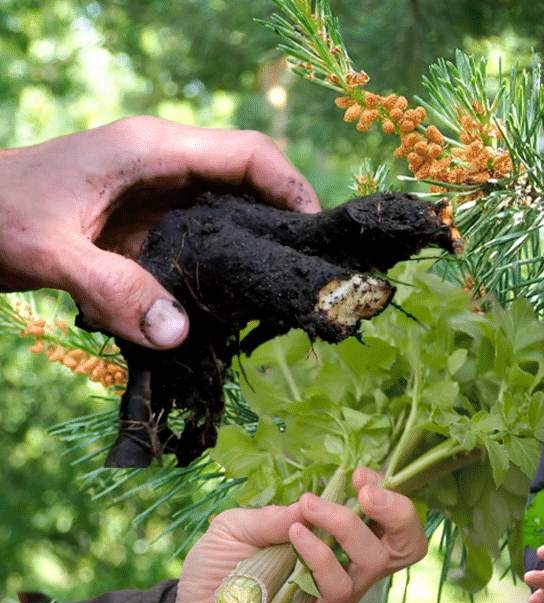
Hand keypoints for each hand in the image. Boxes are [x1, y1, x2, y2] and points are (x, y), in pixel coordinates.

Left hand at [0, 115, 319, 349]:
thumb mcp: (49, 254)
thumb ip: (114, 289)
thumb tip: (179, 334)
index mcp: (151, 150)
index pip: (248, 154)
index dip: (293, 188)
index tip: (318, 234)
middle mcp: (163, 164)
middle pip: (250, 182)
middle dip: (285, 222)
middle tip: (310, 272)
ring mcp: (156, 192)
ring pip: (230, 210)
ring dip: (256, 246)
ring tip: (279, 292)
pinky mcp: (146, 221)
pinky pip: (203, 236)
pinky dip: (223, 265)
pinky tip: (231, 302)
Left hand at [172, 467, 425, 602]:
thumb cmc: (215, 571)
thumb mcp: (237, 526)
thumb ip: (274, 513)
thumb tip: (315, 499)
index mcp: (336, 543)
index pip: (385, 520)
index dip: (387, 494)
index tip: (361, 475)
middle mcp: (345, 570)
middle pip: (405, 545)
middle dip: (398, 511)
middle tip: (366, 492)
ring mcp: (335, 601)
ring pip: (372, 562)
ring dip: (344, 527)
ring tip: (309, 512)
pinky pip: (337, 589)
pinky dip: (321, 556)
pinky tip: (296, 538)